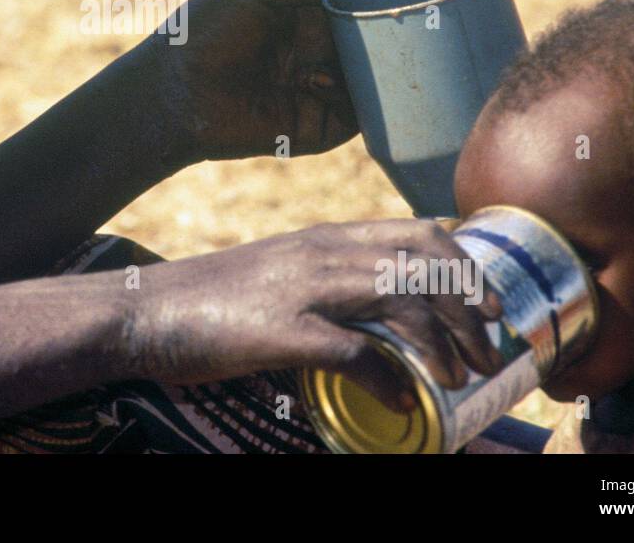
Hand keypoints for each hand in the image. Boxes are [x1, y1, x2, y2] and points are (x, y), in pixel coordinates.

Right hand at [124, 218, 505, 408]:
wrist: (144, 309)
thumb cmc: (212, 300)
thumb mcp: (282, 275)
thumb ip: (331, 286)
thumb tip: (382, 326)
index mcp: (326, 238)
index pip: (419, 231)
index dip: (467, 264)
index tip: (488, 304)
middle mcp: (323, 253)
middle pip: (426, 257)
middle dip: (471, 302)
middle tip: (489, 345)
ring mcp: (305, 288)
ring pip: (403, 297)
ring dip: (443, 342)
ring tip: (458, 378)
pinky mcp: (283, 330)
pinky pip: (356, 352)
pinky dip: (388, 379)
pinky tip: (401, 402)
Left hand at [136, 0, 374, 163]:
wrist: (176, 94)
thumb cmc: (206, 29)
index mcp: (307, 14)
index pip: (361, 3)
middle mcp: (321, 52)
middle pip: (376, 42)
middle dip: (390, 32)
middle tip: (402, 22)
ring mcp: (324, 90)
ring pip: (376, 78)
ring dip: (377, 66)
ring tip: (362, 51)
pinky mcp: (322, 127)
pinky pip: (360, 114)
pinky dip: (357, 98)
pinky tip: (322, 81)